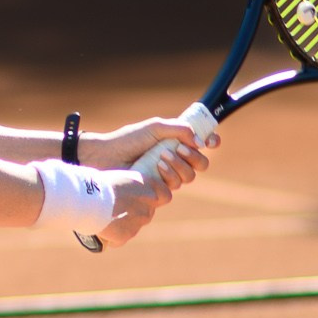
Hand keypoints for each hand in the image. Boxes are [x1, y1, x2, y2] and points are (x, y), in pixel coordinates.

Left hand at [86, 116, 215, 191]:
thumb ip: (178, 129)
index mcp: (176, 142)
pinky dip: (169, 175)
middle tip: (179, 149)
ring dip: (180, 165)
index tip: (212, 141)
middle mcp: (175, 159)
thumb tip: (200, 140)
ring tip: (161, 156)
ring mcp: (167, 175)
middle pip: (201, 164)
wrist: (106, 156)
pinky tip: (156, 166)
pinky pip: (175, 187)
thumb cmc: (127, 140)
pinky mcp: (158, 189)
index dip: (212, 141)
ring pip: (189, 177)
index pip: (202, 143)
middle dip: (194, 157)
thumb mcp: (154, 127)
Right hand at [94, 159, 176, 248]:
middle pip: (147, 212)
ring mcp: (138, 224)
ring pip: (134, 226)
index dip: (155, 197)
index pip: (165, 196)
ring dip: (123, 223)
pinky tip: (102, 228)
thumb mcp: (121, 177)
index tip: (143, 196)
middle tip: (117, 207)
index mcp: (148, 188)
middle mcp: (148, 207)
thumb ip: (131, 187)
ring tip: (105, 216)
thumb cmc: (99, 183)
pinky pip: (120, 238)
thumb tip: (128, 192)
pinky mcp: (126, 236)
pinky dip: (113, 235)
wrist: (88, 199)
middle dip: (134, 211)